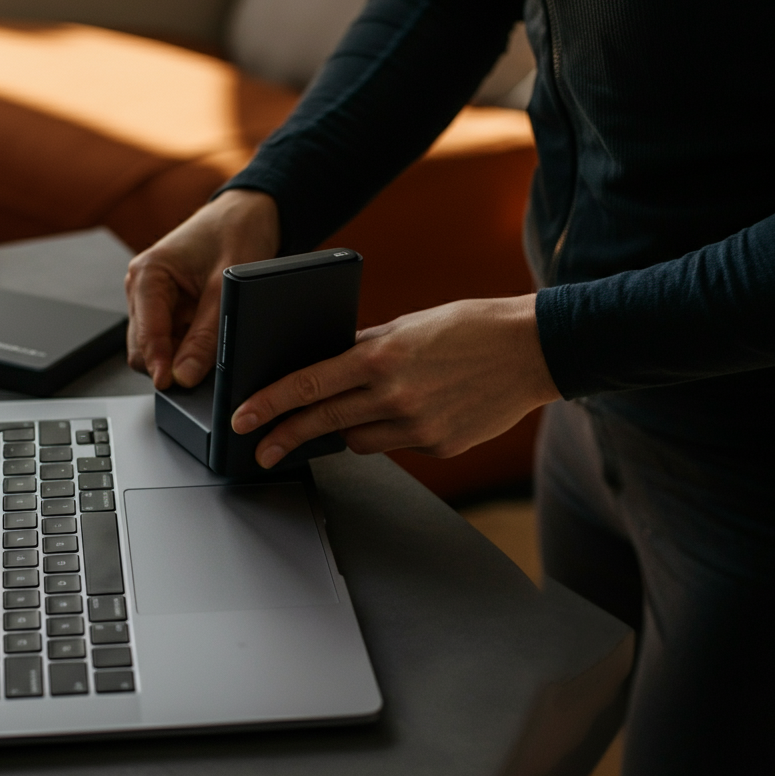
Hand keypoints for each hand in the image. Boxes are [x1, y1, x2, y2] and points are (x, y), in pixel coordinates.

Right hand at [125, 189, 279, 388]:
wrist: (248, 214)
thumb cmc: (236, 233)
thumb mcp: (226, 287)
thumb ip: (205, 335)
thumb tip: (184, 375)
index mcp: (147, 273)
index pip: (144, 333)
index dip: (158, 362)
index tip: (172, 385)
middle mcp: (143, 288)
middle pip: (143, 348)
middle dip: (170, 362)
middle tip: (203, 372)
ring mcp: (155, 301)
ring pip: (158, 348)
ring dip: (181, 356)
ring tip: (213, 347)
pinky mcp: (171, 309)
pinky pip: (174, 341)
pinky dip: (190, 349)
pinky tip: (212, 341)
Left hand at [230, 294, 560, 467]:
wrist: (532, 351)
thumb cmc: (471, 327)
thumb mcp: (409, 325)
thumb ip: (366, 348)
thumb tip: (327, 366)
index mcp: (382, 356)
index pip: (309, 383)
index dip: (269, 404)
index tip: (242, 420)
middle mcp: (395, 395)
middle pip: (322, 422)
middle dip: (285, 438)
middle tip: (260, 450)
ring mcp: (419, 427)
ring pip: (357, 439)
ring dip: (347, 428)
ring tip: (364, 408)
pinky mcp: (439, 447)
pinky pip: (396, 446)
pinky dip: (392, 432)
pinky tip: (416, 410)